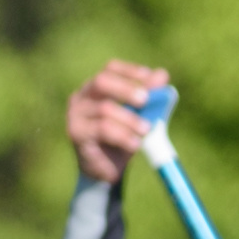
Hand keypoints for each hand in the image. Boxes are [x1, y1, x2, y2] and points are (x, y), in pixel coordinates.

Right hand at [65, 59, 172, 186]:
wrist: (106, 169)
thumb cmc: (122, 138)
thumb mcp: (138, 117)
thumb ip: (149, 97)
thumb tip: (162, 75)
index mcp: (96, 88)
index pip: (110, 69)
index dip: (131, 71)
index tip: (151, 78)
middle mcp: (81, 97)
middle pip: (102, 82)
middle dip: (126, 89)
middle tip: (145, 100)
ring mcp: (76, 115)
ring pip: (104, 108)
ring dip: (130, 119)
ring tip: (146, 130)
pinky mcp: (76, 134)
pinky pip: (102, 130)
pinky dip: (123, 135)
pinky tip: (135, 144)